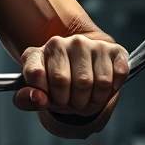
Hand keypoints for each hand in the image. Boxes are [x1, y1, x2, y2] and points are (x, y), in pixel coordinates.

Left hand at [13, 35, 128, 116]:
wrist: (82, 71)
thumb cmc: (56, 85)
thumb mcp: (37, 93)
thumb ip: (27, 99)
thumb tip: (39, 99)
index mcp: (36, 53)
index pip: (35, 74)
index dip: (43, 94)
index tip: (48, 98)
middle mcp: (61, 42)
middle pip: (64, 81)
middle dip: (69, 102)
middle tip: (72, 102)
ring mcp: (87, 44)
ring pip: (95, 82)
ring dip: (93, 100)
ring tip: (87, 97)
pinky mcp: (113, 50)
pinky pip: (117, 75)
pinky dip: (112, 91)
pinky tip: (104, 88)